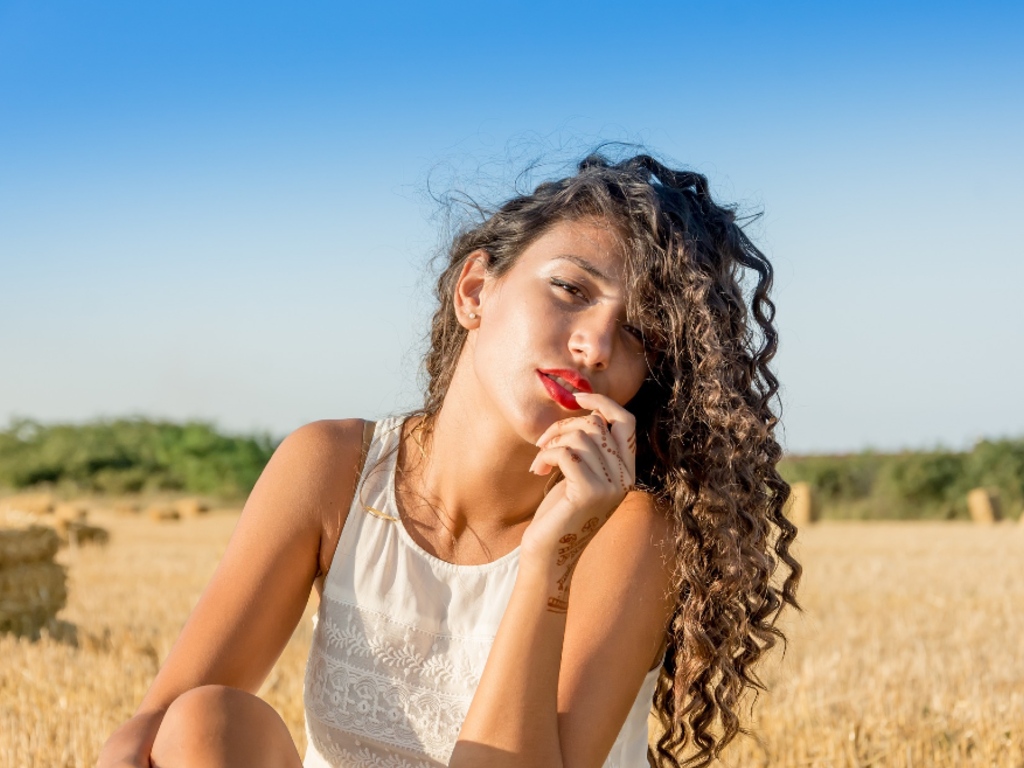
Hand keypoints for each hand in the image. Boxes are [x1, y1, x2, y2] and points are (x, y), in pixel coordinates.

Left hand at [522, 393, 636, 609]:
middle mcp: (625, 477)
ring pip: (580, 437)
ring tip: (540, 461)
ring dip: (551, 443)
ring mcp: (610, 486)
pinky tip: (538, 471)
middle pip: (596, 424)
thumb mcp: (579, 474)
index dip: (602, 402)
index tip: (575, 399)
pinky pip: (567, 453)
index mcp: (627, 470)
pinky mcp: (589, 493)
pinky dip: (546, 456)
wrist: (549, 554)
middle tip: (544, 444)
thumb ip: (589, 447)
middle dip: (563, 426)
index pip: (626, 421)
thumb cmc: (559, 512)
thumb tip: (583, 410)